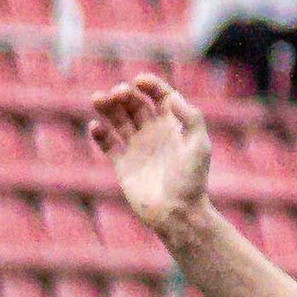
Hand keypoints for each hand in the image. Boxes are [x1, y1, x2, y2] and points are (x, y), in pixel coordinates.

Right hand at [88, 74, 211, 240]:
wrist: (178, 215)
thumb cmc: (192, 182)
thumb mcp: (199, 147)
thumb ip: (191, 118)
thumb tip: (172, 96)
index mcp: (173, 127)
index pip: (160, 96)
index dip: (150, 84)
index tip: (139, 81)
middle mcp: (154, 134)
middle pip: (135, 103)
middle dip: (124, 93)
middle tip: (118, 93)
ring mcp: (137, 148)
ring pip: (117, 118)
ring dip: (107, 105)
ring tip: (98, 98)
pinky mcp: (123, 165)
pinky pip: (107, 144)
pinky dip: (99, 133)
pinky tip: (97, 127)